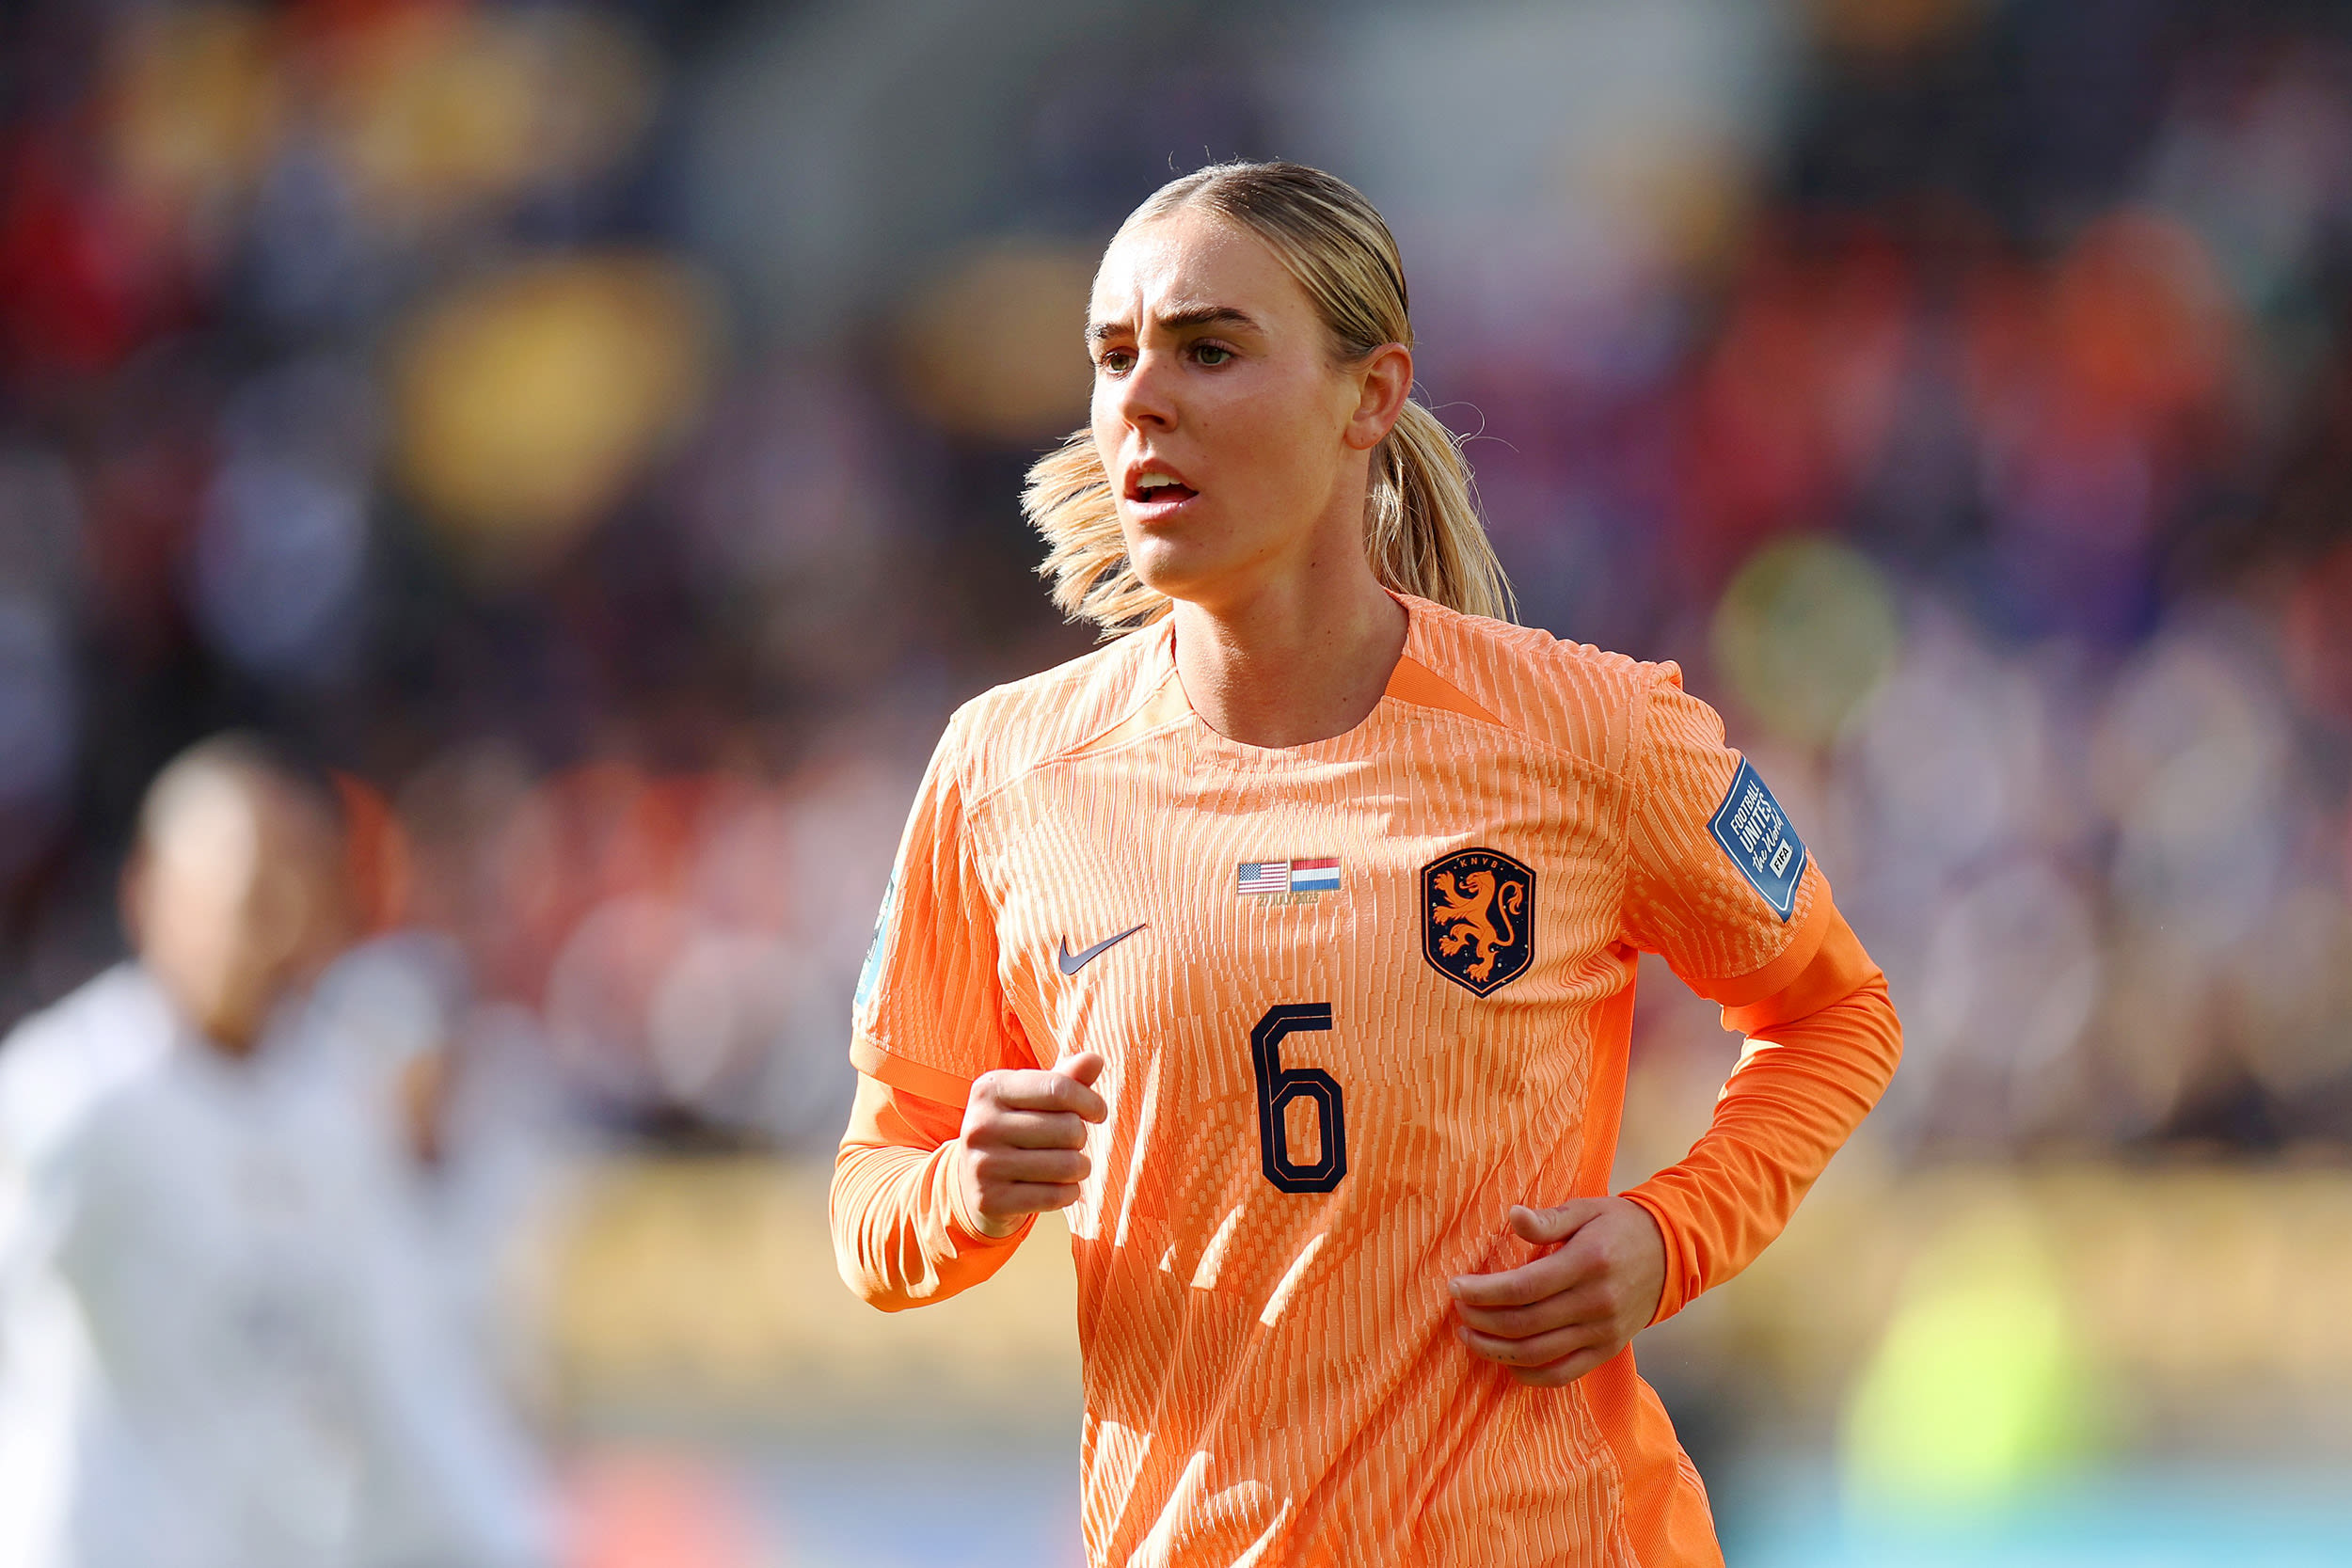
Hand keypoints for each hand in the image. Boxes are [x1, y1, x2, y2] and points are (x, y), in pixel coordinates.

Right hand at [954, 1051, 1108, 1238]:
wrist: (972, 1183)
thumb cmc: (1015, 1130)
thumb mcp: (1033, 1099)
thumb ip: (1065, 1078)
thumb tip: (1095, 1060)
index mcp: (990, 1089)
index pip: (1058, 1088)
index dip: (1090, 1101)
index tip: (1098, 1113)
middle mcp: (980, 1124)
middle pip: (1068, 1128)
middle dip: (1080, 1138)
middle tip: (1068, 1143)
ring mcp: (982, 1164)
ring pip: (1067, 1165)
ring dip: (1080, 1167)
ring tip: (1067, 1166)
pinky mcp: (990, 1200)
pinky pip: (1056, 1196)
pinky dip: (1069, 1193)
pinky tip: (1059, 1188)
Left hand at [1449, 1197, 1665, 1386]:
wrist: (1671, 1255)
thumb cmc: (1618, 1226)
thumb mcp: (1585, 1210)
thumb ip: (1546, 1220)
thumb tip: (1512, 1216)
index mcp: (1586, 1263)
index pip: (1523, 1287)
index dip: (1483, 1292)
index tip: (1455, 1286)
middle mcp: (1595, 1303)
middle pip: (1524, 1324)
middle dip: (1481, 1321)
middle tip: (1457, 1310)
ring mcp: (1602, 1332)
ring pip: (1537, 1354)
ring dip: (1495, 1350)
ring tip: (1469, 1335)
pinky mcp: (1606, 1351)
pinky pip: (1562, 1374)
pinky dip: (1529, 1375)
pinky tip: (1505, 1363)